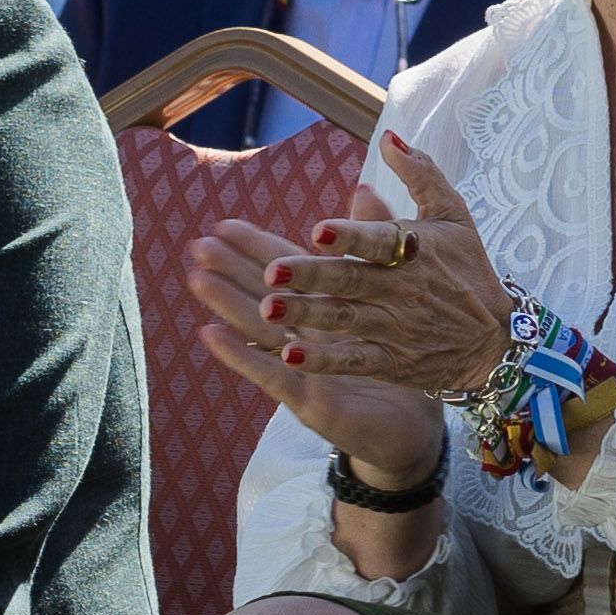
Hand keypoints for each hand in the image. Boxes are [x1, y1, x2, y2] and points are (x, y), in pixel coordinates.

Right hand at [193, 186, 448, 486]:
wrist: (418, 425)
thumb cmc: (402, 360)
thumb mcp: (394, 295)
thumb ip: (377, 242)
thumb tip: (364, 189)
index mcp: (326, 311)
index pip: (287, 272)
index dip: (256, 248)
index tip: (225, 224)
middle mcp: (307, 338)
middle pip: (264, 297)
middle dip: (231, 271)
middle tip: (198, 244)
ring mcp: (304, 370)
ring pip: (261, 332)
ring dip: (228, 306)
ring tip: (197, 280)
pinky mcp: (310, 401)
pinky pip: (273, 376)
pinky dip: (242, 355)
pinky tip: (211, 334)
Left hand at [235, 134, 523, 398]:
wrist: (496, 339)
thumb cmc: (467, 268)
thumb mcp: (454, 216)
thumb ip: (421, 174)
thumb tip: (389, 137)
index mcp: (414, 250)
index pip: (379, 240)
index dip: (351, 235)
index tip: (319, 230)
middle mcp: (402, 289)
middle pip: (350, 281)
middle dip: (310, 276)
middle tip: (271, 271)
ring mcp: (396, 329)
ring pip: (345, 320)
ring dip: (306, 315)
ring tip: (266, 309)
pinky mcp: (393, 362)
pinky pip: (355, 361)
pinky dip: (325, 360)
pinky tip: (290, 356)